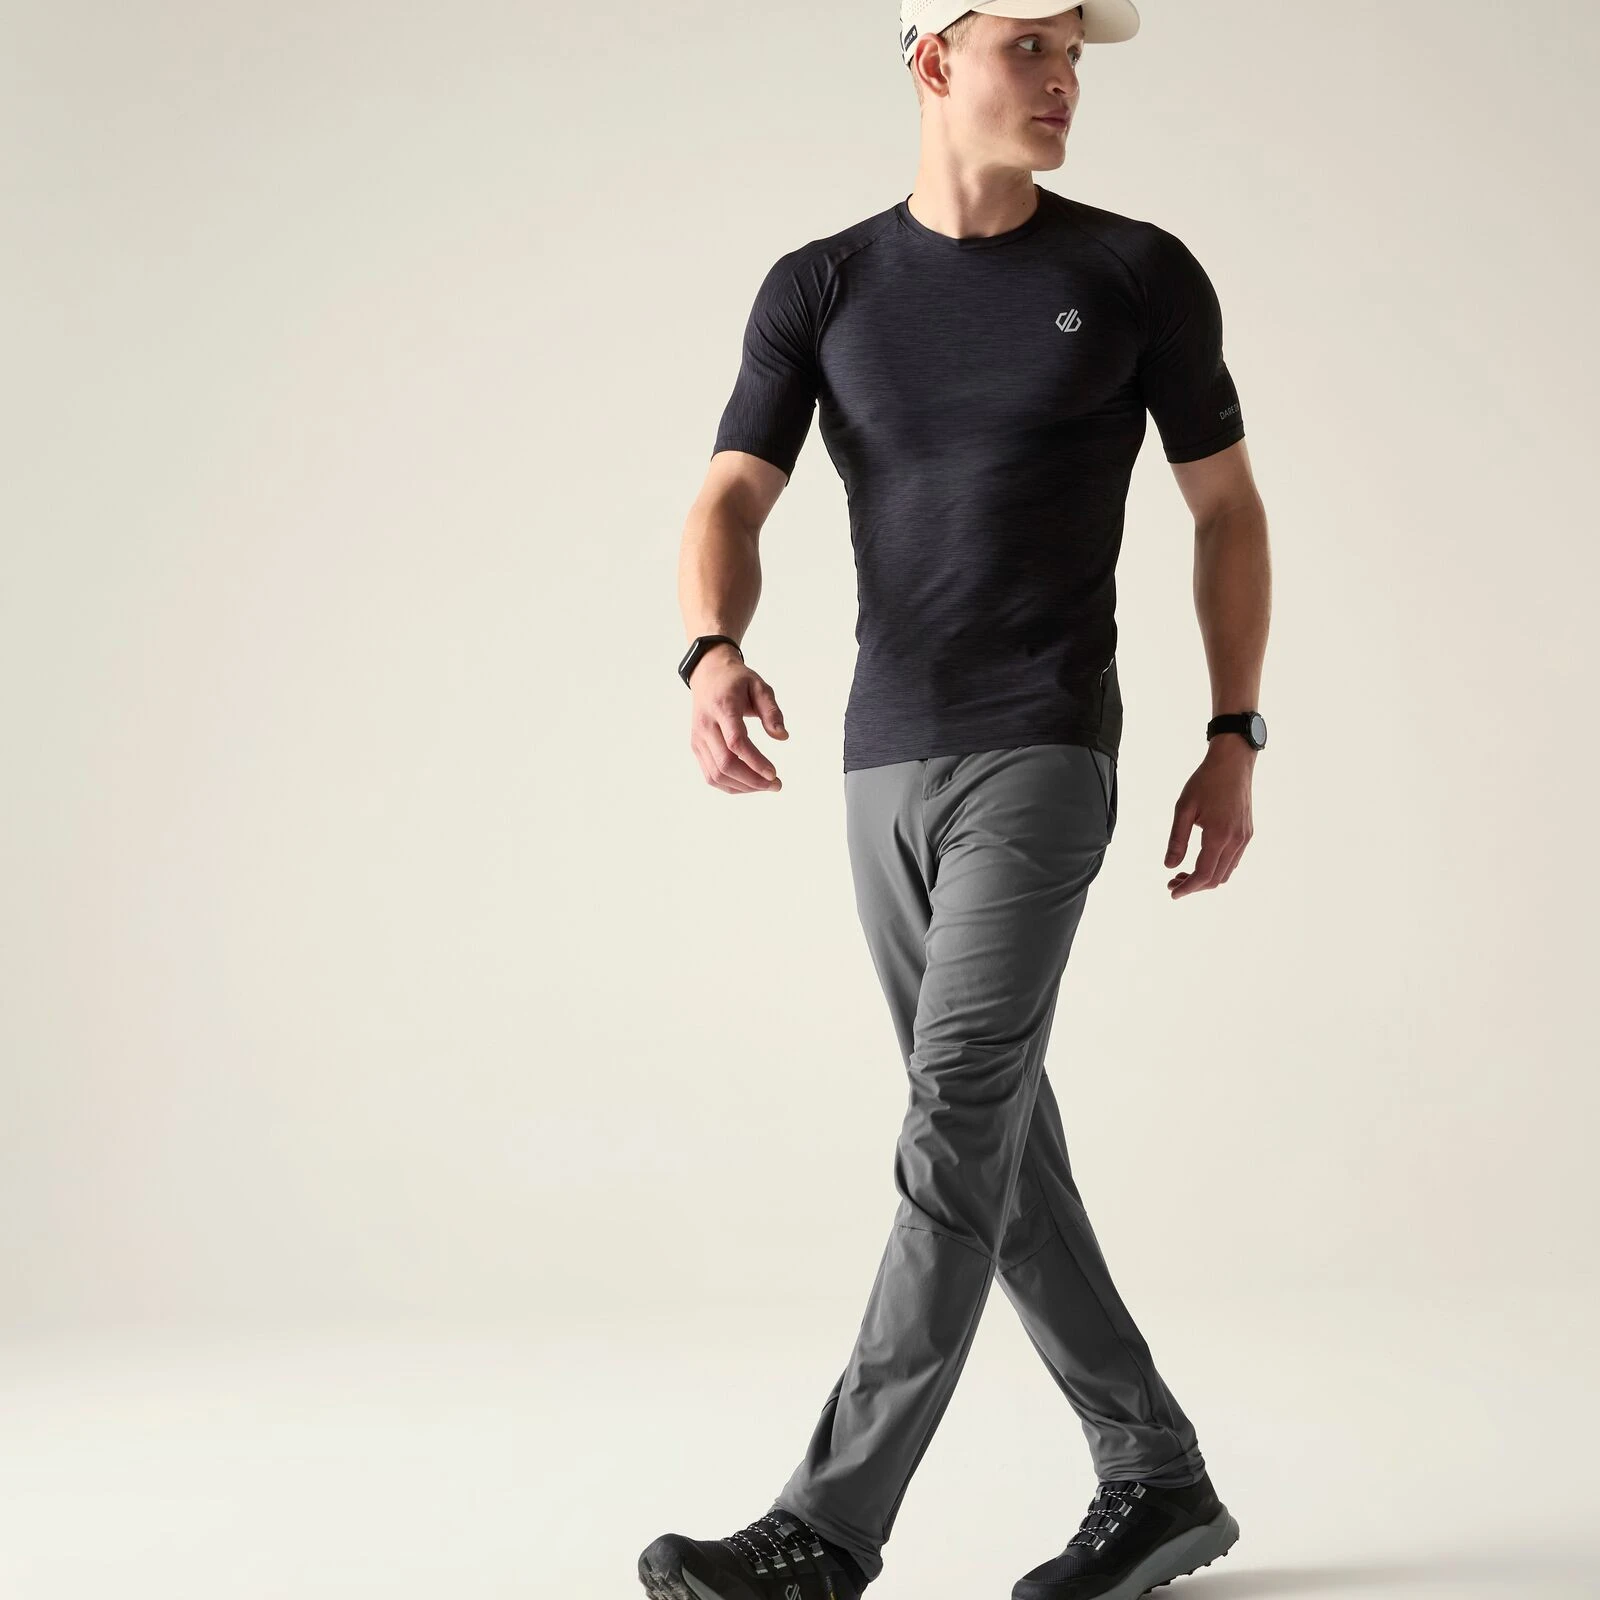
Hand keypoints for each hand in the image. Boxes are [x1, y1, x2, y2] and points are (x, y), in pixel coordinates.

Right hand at [689, 646, 788, 792]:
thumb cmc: (737, 681)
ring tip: (765, 785)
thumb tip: (782, 737)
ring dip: (743, 787)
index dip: (755, 762)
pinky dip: (730, 785)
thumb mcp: (760, 686)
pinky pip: (710, 775)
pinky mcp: (697, 747)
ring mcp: (698, 738)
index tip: (774, 773)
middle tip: (776, 784)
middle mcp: (706, 725)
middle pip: (725, 763)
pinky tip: (749, 784)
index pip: (736, 742)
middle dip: (752, 780)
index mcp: (723, 707)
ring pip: (716, 775)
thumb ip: (772, 711)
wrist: (708, 675)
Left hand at [1163, 736, 1255, 897]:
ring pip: (1226, 872)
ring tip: (1184, 874)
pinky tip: (1202, 861)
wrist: (1233, 763)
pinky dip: (1217, 868)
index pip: (1203, 874)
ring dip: (1206, 879)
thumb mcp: (1183, 809)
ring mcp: (1244, 838)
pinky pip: (1233, 860)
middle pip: (1216, 878)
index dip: (1187, 887)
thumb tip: (1169, 865)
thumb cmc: (1206, 781)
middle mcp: (1236, 840)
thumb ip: (1177, 840)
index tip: (1173, 892)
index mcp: (1219, 835)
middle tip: (1173, 882)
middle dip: (1194, 886)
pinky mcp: (1247, 833)